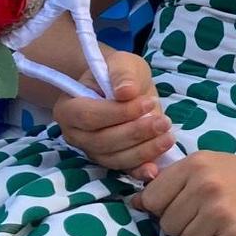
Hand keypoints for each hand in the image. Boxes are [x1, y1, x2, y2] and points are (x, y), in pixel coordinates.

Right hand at [56, 51, 168, 179]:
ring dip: (143, 151)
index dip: (120, 113)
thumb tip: (126, 92)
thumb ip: (122, 75)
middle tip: (163, 122)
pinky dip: (139, 171)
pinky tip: (154, 170)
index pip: (90, 116)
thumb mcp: (121, 63)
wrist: (125, 87)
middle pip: (103, 141)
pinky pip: (123, 171)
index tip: (148, 102)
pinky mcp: (110, 161)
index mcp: (68, 108)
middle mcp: (75, 134)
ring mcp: (91, 151)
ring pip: (114, 158)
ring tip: (167, 136)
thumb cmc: (119, 74)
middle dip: (136, 133)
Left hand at [135, 151, 235, 235]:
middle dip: (185, 227)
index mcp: (196, 165)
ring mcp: (220, 211)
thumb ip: (176, 181)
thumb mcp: (214, 168)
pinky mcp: (234, 235)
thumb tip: (135, 202)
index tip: (184, 209)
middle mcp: (205, 185)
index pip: (152, 198)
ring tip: (225, 227)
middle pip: (167, 224)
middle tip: (212, 218)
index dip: (164, 209)